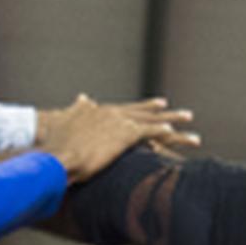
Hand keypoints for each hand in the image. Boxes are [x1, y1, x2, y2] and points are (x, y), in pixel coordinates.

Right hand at [35, 95, 197, 180]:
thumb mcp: (67, 122)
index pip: (129, 109)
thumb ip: (77, 111)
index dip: (146, 107)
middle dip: (166, 114)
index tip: (161, 105)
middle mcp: (114, 114)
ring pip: (153, 121)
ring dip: (173, 122)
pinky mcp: (124, 135)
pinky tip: (175, 132)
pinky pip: (149, 132)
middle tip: (186, 114)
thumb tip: (81, 99)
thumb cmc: (55, 140)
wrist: (54, 145)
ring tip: (190, 124)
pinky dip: (163, 132)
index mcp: (102, 113)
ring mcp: (120, 123)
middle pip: (145, 113)